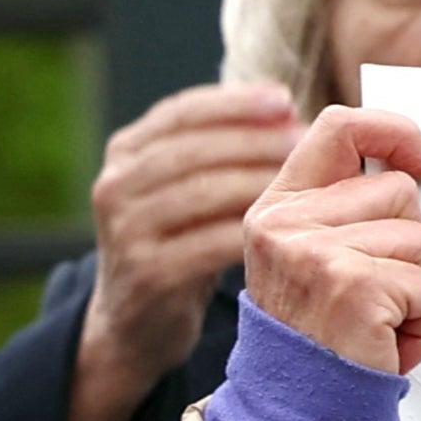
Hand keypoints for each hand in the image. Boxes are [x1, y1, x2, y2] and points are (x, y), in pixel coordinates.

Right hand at [65, 84, 299, 420]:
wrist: (133, 321)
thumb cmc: (180, 241)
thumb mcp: (184, 187)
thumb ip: (218, 148)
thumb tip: (284, 108)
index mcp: (124, 154)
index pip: (180, 113)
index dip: (234, 103)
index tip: (284, 99)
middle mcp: (114, 188)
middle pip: (194, 150)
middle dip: (255, 141)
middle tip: (306, 140)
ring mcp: (124, 232)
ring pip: (204, 193)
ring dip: (260, 181)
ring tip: (303, 180)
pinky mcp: (146, 274)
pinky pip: (211, 243)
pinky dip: (253, 232)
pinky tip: (287, 227)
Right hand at [242, 106, 420, 378]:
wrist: (297, 410)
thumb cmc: (316, 336)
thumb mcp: (310, 256)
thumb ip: (342, 205)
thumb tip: (415, 164)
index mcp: (276, 208)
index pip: (340, 128)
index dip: (394, 132)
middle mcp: (285, 225)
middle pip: (397, 189)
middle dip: (406, 240)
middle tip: (370, 286)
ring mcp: (315, 254)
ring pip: (418, 237)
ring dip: (415, 284)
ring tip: (376, 317)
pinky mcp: (353, 285)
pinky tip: (385, 339)